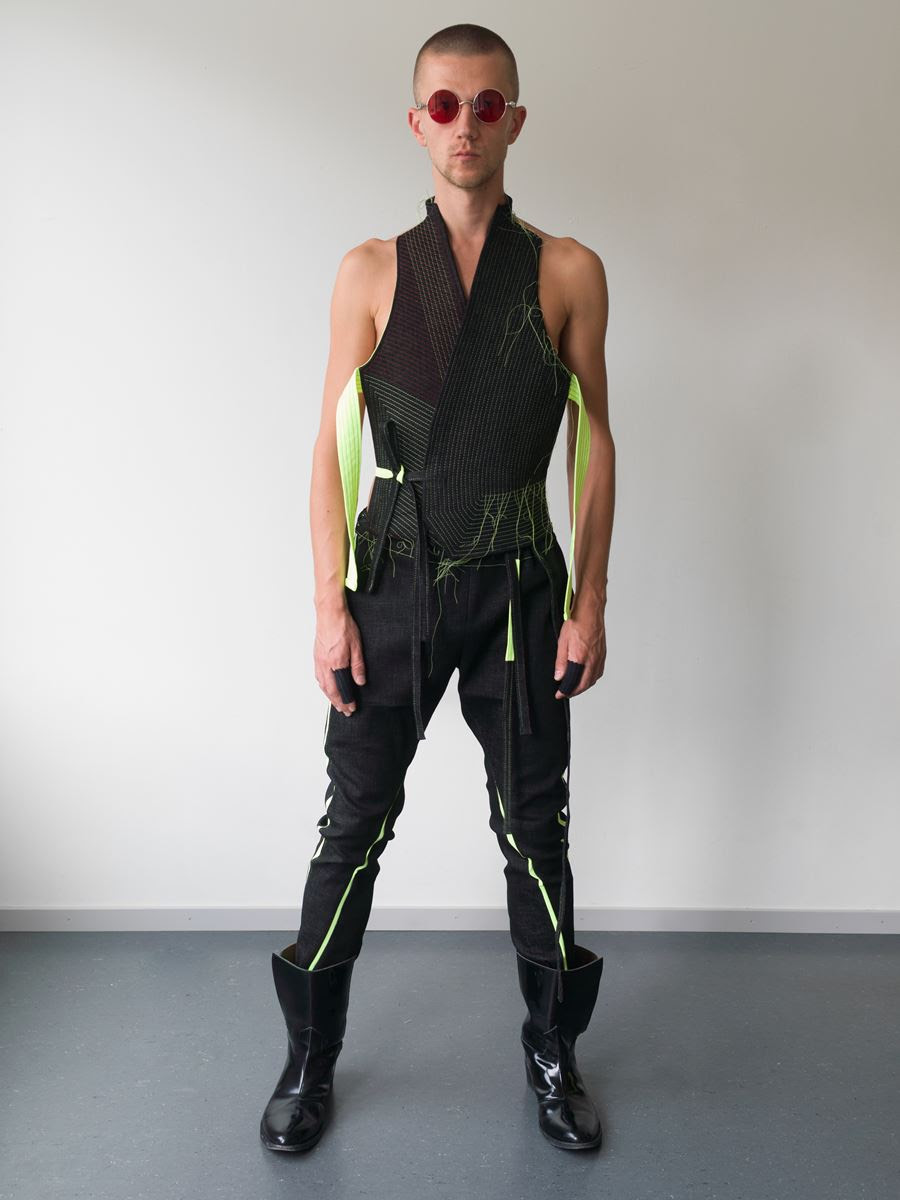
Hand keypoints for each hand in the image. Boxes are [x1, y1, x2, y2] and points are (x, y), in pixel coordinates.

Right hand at [314, 601, 365, 715]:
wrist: (330, 613)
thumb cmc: (343, 626)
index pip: (340, 689)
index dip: (345, 701)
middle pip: (329, 690)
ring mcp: (319, 660)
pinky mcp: (316, 656)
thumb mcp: (357, 646)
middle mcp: (325, 664)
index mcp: (336, 663)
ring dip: (329, 696)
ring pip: (322, 684)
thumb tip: (360, 681)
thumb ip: (358, 666)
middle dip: (337, 702)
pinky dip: (323, 685)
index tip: (351, 708)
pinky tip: (326, 687)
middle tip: (344, 710)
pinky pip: (318, 676)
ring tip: (336, 703)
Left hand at [553, 605, 605, 699]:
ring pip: (594, 679)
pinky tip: (586, 676)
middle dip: (575, 691)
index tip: (560, 694)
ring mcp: (600, 657)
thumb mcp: (563, 641)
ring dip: (584, 686)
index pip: (574, 682)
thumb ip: (561, 661)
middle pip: (585, 684)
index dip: (566, 691)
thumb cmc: (577, 622)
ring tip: (574, 686)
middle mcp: (593, 659)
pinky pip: (598, 671)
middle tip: (565, 692)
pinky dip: (591, 678)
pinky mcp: (603, 653)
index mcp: (581, 657)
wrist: (590, 610)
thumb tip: (559, 676)